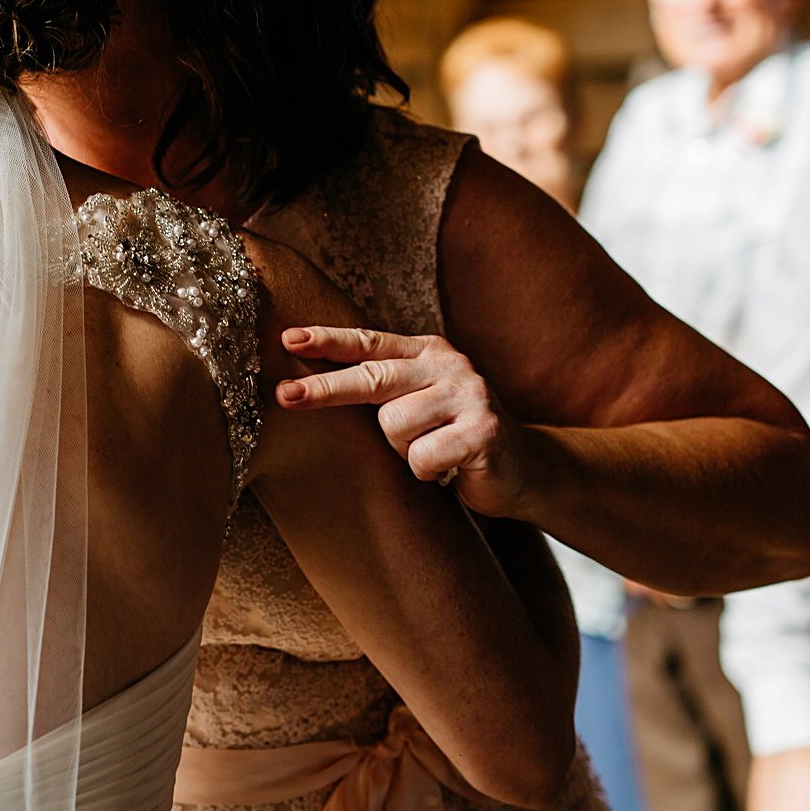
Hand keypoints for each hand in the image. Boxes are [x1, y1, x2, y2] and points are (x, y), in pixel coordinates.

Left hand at [275, 327, 525, 516]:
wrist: (523, 469)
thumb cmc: (453, 435)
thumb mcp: (419, 400)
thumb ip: (382, 385)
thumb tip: (306, 385)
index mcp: (428, 352)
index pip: (370, 343)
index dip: (329, 340)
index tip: (289, 338)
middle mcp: (449, 365)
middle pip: (373, 378)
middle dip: (325, 389)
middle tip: (285, 396)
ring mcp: (469, 396)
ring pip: (394, 426)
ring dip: (402, 451)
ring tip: (430, 451)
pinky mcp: (483, 431)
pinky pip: (421, 457)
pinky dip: (426, 472)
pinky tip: (449, 469)